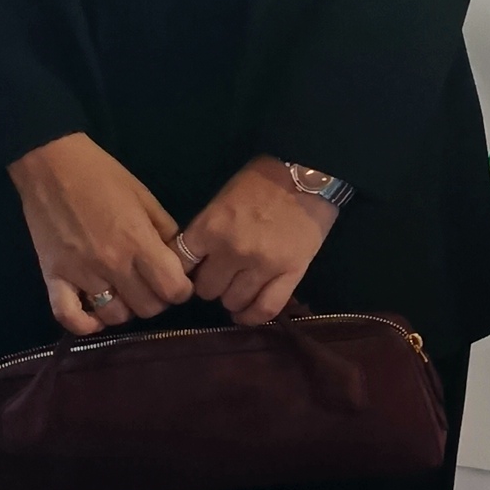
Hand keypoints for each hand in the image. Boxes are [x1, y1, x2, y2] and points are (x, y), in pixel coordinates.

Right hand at [8, 131, 194, 336]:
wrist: (51, 163)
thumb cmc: (102, 175)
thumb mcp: (145, 197)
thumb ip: (165, 231)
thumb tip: (178, 260)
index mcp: (139, 242)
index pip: (173, 290)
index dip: (180, 288)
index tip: (176, 280)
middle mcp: (113, 264)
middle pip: (148, 308)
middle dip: (156, 298)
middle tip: (149, 283)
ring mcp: (81, 274)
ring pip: (115, 317)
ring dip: (124, 308)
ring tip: (122, 291)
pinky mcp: (54, 276)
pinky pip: (69, 317)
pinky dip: (84, 325)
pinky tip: (94, 316)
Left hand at [180, 155, 337, 324]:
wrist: (308, 173)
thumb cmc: (262, 180)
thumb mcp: (222, 198)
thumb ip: (206, 230)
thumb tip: (193, 261)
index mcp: (211, 227)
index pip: (181, 266)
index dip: (182, 272)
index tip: (190, 272)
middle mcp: (233, 251)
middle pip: (206, 289)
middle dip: (210, 284)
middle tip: (220, 276)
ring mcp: (262, 265)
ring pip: (233, 302)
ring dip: (231, 299)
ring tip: (238, 289)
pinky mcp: (290, 274)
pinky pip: (265, 308)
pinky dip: (252, 317)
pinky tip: (246, 315)